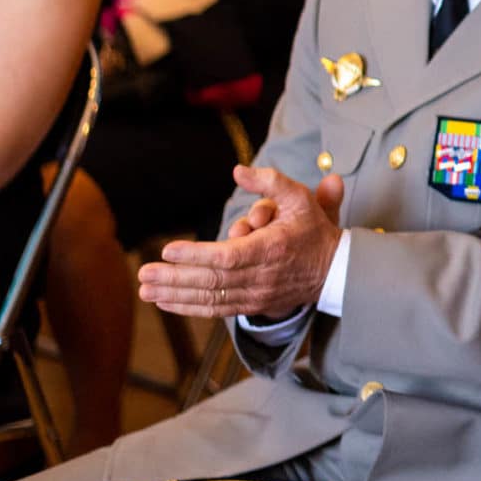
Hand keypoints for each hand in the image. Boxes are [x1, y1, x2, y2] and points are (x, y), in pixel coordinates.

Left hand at [138, 166, 343, 317]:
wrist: (336, 271)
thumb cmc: (313, 230)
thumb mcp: (299, 198)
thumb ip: (270, 181)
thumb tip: (238, 171)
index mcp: (271, 248)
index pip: (228, 256)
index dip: (196, 255)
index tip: (168, 249)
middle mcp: (262, 276)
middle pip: (212, 281)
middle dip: (175, 278)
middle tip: (144, 274)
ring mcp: (257, 295)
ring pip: (210, 299)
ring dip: (175, 295)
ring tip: (145, 289)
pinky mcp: (253, 306)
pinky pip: (216, 310)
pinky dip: (189, 307)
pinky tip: (166, 301)